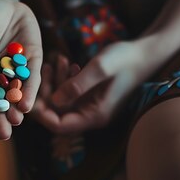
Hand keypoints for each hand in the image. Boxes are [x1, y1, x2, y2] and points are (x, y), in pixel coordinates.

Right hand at [0, 0, 42, 139]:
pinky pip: (32, 79)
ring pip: (15, 94)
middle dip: (0, 119)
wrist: (6, 2)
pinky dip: (30, 92)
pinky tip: (27, 106)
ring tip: (15, 123)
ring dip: (15, 110)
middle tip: (2, 135)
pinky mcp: (33, 62)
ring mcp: (16, 71)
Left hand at [33, 41, 148, 133]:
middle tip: (43, 69)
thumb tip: (53, 101)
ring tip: (56, 60)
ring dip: (55, 82)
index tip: (33, 93)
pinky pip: (69, 92)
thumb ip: (77, 85)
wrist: (146, 52)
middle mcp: (91, 116)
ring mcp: (90, 106)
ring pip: (61, 101)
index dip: (42, 113)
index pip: (59, 126)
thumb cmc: (126, 59)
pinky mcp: (90, 96)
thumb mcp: (100, 68)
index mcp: (94, 116)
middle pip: (56, 114)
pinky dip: (64, 78)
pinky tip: (65, 62)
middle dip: (46, 93)